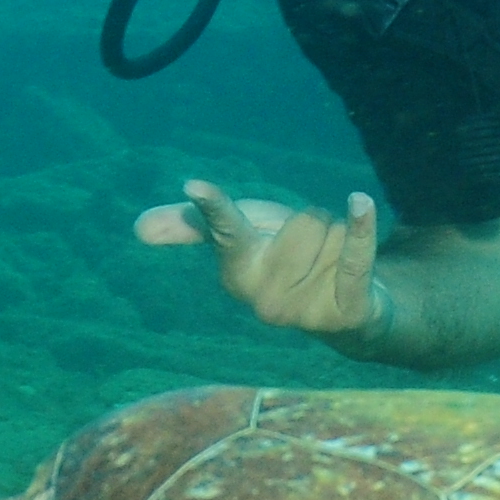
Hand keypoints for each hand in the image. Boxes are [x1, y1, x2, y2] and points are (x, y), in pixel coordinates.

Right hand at [135, 179, 389, 342]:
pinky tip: (360, 202)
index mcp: (238, 274)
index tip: (196, 187)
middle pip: (300, 219)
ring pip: (331, 230)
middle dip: (315, 224)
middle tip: (314, 253)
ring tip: (333, 267)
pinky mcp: (347, 313)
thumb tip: (137, 228)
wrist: (349, 309)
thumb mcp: (248, 235)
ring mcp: (306, 311)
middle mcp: (266, 299)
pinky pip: (354, 257)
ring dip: (340, 237)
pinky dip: (361, 228)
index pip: (224, 230)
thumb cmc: (290, 263)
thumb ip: (202, 224)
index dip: (213, 207)